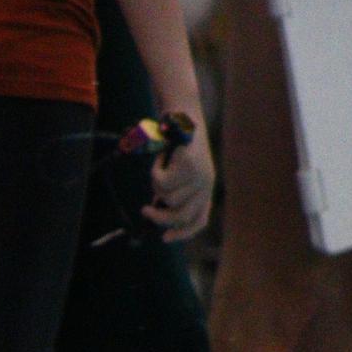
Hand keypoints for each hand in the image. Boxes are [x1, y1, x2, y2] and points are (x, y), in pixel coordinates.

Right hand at [143, 120, 213, 242]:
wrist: (183, 114)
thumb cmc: (177, 142)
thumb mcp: (179, 171)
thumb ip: (175, 191)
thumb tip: (158, 210)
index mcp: (206, 188)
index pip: (199, 221)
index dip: (182, 233)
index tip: (164, 237)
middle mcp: (206, 184)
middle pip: (180, 216)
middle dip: (159, 218)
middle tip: (145, 210)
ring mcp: (199, 176)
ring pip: (167, 198)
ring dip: (157, 184)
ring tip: (160, 165)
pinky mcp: (189, 167)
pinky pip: (162, 182)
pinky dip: (155, 171)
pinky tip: (161, 157)